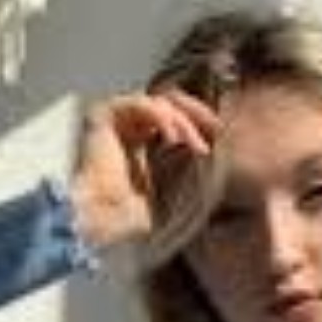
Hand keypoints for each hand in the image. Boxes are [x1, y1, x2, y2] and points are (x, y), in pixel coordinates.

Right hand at [70, 87, 218, 248]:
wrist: (103, 220)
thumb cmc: (131, 214)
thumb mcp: (172, 187)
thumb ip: (187, 164)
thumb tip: (212, 148)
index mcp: (143, 141)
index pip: (174, 116)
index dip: (197, 120)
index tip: (218, 132)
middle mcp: (129, 126)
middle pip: (169, 102)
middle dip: (196, 113)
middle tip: (215, 128)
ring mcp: (117, 119)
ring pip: (159, 102)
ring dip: (183, 122)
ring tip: (196, 146)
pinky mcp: (105, 115)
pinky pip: (140, 102)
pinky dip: (162, 116)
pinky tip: (175, 138)